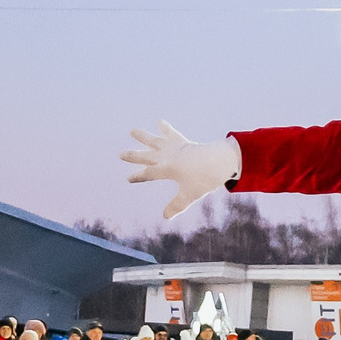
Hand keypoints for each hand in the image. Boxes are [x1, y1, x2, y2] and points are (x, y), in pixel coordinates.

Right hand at [119, 121, 241, 218]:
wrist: (220, 161)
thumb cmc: (204, 179)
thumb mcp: (190, 195)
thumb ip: (176, 206)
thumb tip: (165, 217)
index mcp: (166, 170)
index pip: (148, 174)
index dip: (138, 176)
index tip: (129, 178)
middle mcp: (167, 157)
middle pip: (146, 156)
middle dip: (133, 156)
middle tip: (121, 154)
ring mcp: (174, 147)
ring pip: (155, 141)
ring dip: (143, 137)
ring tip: (132, 131)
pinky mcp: (183, 142)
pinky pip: (172, 134)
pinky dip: (166, 128)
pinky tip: (160, 122)